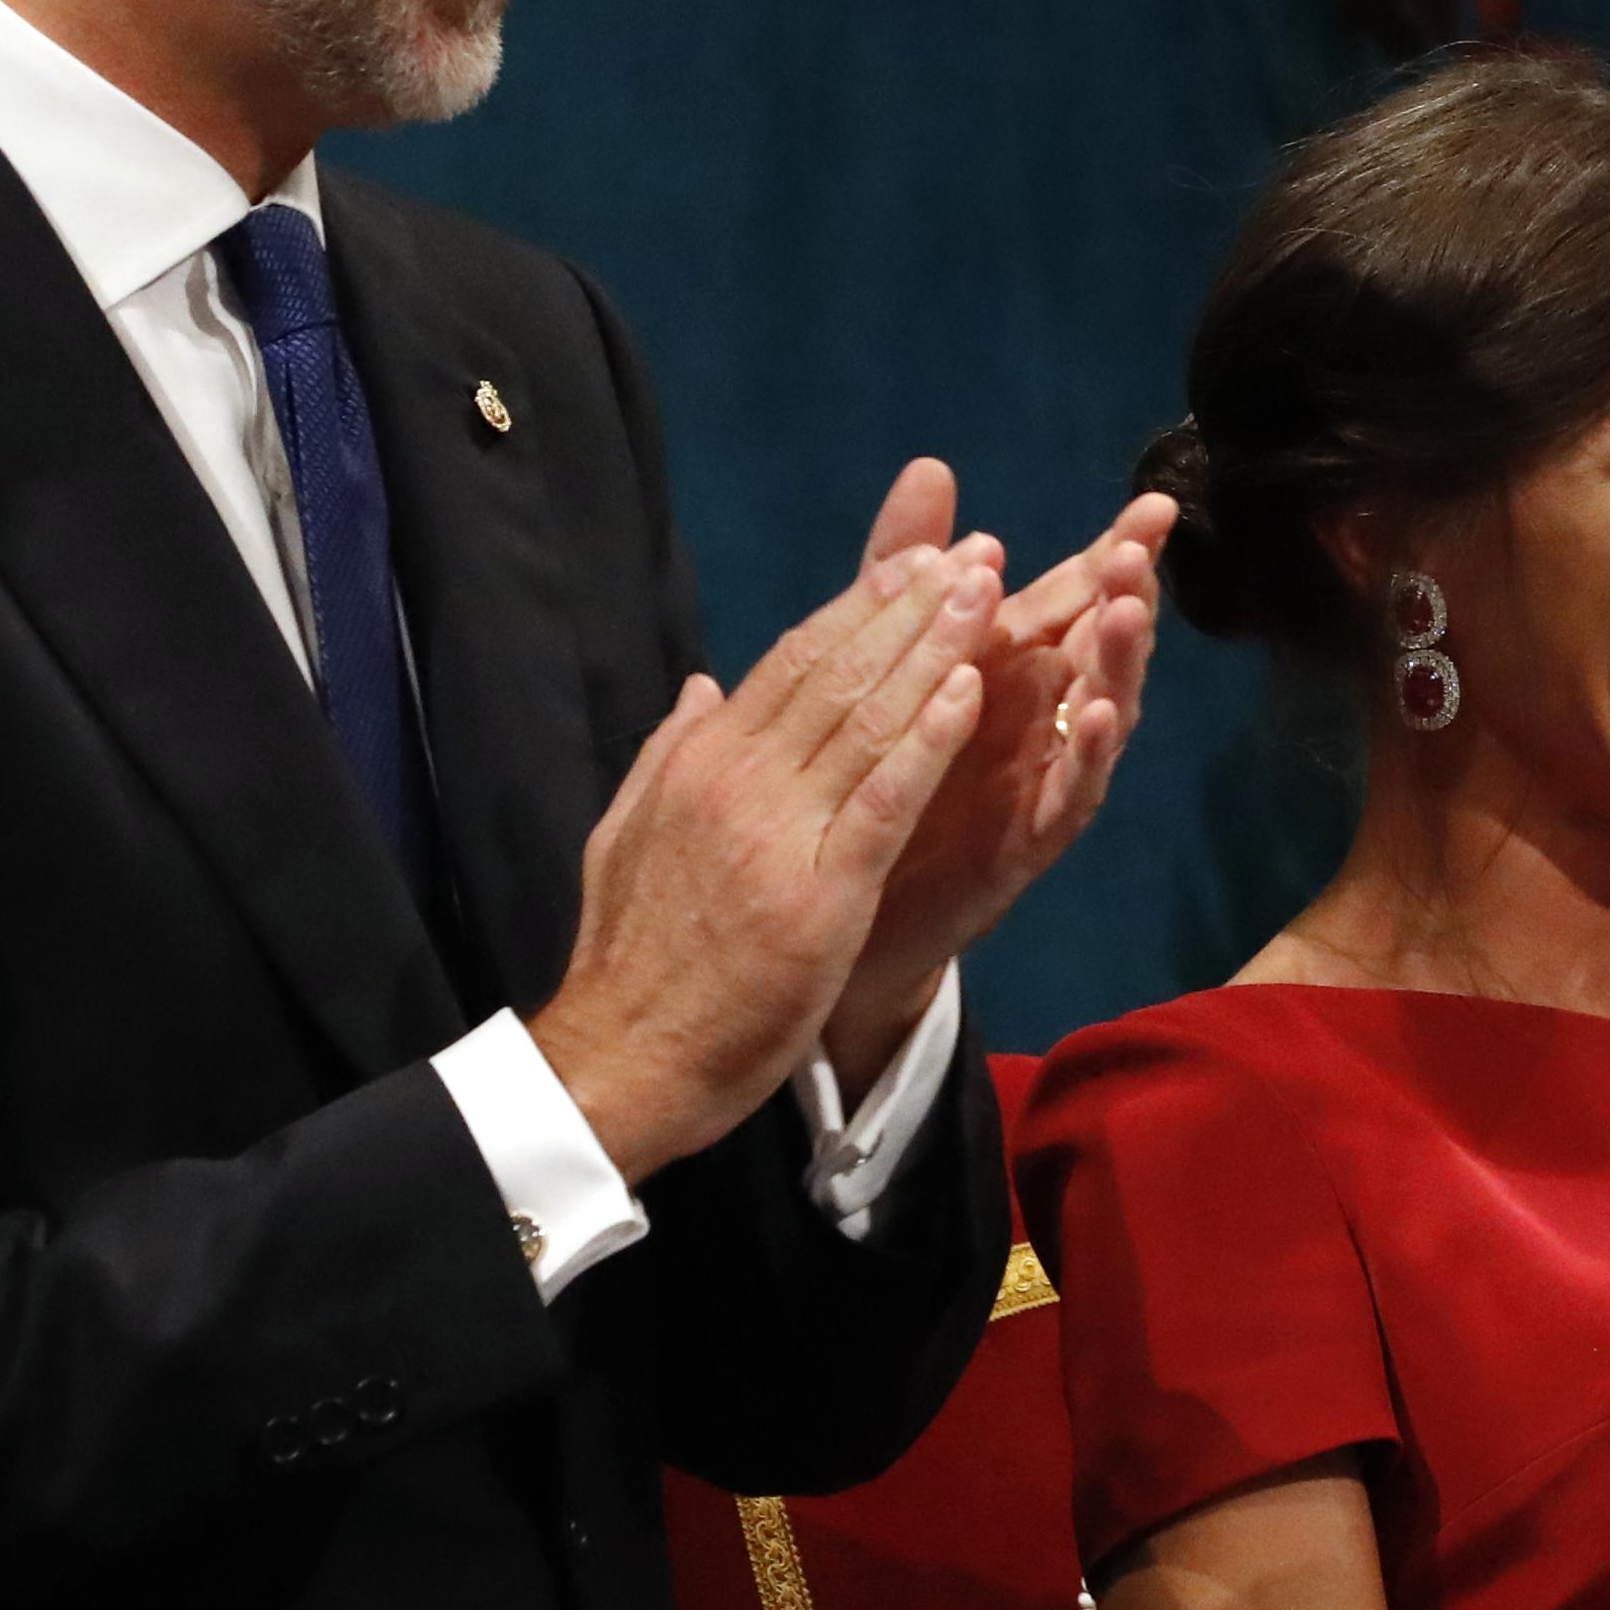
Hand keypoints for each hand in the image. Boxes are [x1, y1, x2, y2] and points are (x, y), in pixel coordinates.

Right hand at [527, 544, 999, 1177]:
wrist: (621, 1059)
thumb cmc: (632, 960)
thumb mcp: (627, 833)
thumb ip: (670, 752)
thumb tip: (701, 684)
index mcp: (700, 761)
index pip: (791, 662)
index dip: (858, 606)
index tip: (914, 561)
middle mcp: (738, 778)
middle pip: (838, 671)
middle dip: (911, 604)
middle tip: (973, 550)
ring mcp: (778, 832)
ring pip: (866, 717)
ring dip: (934, 647)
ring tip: (989, 592)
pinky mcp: (817, 893)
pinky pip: (882, 800)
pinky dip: (927, 740)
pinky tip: (969, 690)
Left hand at [821, 461, 1172, 1084]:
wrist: (832, 906)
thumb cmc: (875, 778)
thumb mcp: (886, 657)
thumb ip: (906, 568)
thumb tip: (933, 467)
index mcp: (1006, 671)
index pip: (1071, 599)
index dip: (1113, 553)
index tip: (1152, 504)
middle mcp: (1036, 721)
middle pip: (1098, 650)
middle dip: (1127, 599)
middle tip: (1141, 550)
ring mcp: (1038, 782)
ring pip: (1099, 717)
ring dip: (1117, 668)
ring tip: (1127, 615)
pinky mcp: (1025, 843)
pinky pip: (1069, 797)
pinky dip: (1088, 757)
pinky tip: (1097, 718)